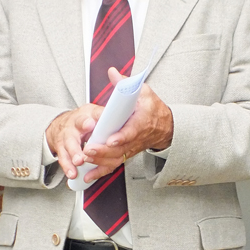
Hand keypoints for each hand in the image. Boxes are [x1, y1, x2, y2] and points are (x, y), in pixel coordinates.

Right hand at [45, 104, 102, 179]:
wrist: (61, 125)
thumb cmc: (81, 119)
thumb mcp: (92, 113)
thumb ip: (103, 117)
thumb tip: (118, 117)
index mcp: (80, 119)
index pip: (82, 120)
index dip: (86, 123)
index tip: (90, 125)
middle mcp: (70, 130)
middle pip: (72, 139)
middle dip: (77, 148)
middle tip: (84, 154)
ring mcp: (64, 141)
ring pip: (67, 151)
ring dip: (73, 159)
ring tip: (78, 164)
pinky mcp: (62, 151)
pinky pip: (64, 161)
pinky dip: (69, 168)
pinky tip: (73, 174)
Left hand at [82, 67, 172, 181]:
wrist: (164, 126)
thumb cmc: (152, 108)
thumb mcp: (143, 92)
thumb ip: (125, 84)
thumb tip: (112, 73)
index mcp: (141, 121)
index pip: (132, 130)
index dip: (121, 136)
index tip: (111, 140)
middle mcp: (136, 138)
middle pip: (119, 148)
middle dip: (103, 150)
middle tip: (88, 149)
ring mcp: (130, 148)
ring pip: (115, 158)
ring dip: (99, 161)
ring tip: (84, 159)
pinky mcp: (125, 154)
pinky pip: (113, 165)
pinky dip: (100, 172)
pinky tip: (87, 177)